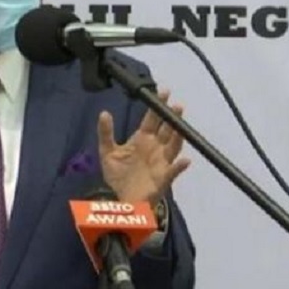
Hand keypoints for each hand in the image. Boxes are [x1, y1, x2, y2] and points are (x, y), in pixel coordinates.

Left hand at [98, 90, 190, 205]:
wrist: (120, 198)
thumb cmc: (118, 175)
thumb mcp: (108, 152)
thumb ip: (106, 133)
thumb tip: (104, 113)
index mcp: (142, 139)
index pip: (152, 119)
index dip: (157, 106)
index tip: (164, 91)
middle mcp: (155, 147)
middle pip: (166, 129)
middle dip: (171, 117)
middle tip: (176, 105)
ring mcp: (161, 161)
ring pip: (173, 146)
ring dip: (178, 136)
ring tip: (181, 125)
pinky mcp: (163, 177)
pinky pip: (174, 171)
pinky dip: (180, 166)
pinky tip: (185, 161)